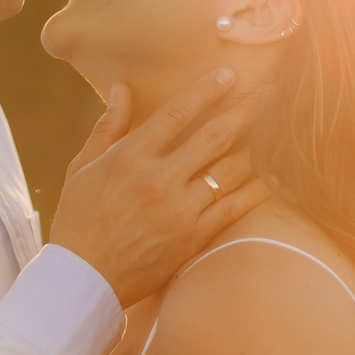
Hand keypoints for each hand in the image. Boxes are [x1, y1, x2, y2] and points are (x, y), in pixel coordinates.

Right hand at [50, 71, 267, 304]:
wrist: (83, 280)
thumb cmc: (78, 220)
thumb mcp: (81, 168)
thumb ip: (108, 126)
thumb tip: (122, 87)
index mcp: (129, 158)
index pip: (176, 113)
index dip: (206, 90)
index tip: (229, 74)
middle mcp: (158, 179)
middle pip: (214, 136)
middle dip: (245, 109)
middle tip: (269, 92)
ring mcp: (179, 210)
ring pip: (230, 170)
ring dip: (256, 146)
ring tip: (276, 128)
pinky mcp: (192, 238)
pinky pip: (234, 208)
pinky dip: (257, 191)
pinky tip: (275, 177)